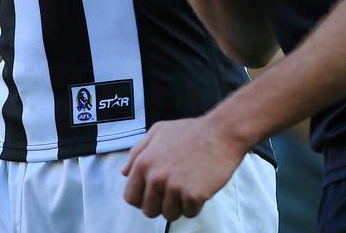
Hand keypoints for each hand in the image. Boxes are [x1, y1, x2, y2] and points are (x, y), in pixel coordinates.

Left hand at [122, 116, 245, 220]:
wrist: (221, 132)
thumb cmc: (191, 131)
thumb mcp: (158, 131)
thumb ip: (138, 151)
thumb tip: (124, 173)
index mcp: (144, 162)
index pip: (130, 197)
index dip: (142, 197)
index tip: (155, 192)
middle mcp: (155, 177)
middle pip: (148, 211)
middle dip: (161, 204)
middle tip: (175, 189)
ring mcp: (174, 187)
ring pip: (169, 215)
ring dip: (179, 205)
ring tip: (189, 185)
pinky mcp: (192, 195)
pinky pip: (189, 214)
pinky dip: (195, 205)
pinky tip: (200, 186)